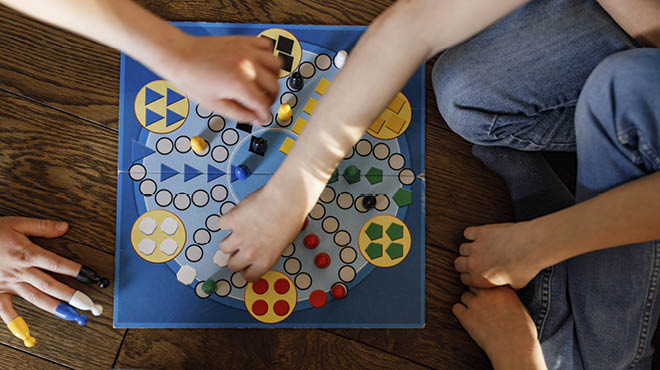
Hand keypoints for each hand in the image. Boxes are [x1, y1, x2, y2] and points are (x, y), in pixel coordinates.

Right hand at [0, 217, 80, 323]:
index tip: (89, 276)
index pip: (56, 263)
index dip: (74, 270)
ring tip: (70, 315)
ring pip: (34, 297)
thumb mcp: (16, 223)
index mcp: (26, 253)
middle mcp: (19, 271)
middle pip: (49, 284)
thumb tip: (64, 227)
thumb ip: (42, 226)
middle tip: (87, 303)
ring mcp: (7, 283)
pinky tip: (25, 332)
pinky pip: (4, 309)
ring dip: (53, 307)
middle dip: (70, 294)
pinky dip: (14, 321)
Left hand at [162, 35, 281, 123]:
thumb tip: (257, 119)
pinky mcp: (244, 41)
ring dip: (273, 78)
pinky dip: (267, 57)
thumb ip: (240, 114)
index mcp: (239, 84)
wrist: (180, 55)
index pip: (264, 104)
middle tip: (261, 104)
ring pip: (277, 66)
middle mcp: (247, 66)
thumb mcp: (215, 105)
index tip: (263, 118)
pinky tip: (259, 65)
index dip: (265, 115)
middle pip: (274, 86)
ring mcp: (247, 51)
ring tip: (262, 84)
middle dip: (270, 99)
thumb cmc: (191, 78)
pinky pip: (268, 46)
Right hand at [218, 184, 306, 281]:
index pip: (248, 276)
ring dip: (230, 239)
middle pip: (232, 265)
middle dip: (236, 256)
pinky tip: (239, 215)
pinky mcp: (232, 220)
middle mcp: (250, 253)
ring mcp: (239, 237)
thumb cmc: (290, 218)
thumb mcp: (283, 243)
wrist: (286, 198)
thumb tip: (258, 252)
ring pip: (224, 247)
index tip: (246, 264)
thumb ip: (268, 252)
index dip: (247, 269)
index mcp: (265, 261)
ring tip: (241, 229)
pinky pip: (222, 224)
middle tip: (242, 246)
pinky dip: (228, 219)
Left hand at [453, 287, 545, 369]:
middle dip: (477, 294)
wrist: (515, 346)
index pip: (487, 280)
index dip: (486, 288)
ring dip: (468, 303)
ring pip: (464, 296)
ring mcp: (476, 304)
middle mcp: (487, 293)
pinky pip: (456, 308)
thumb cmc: (522, 331)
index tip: (488, 295)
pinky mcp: (466, 317)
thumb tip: (502, 299)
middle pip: (474, 286)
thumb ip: (507, 298)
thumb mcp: (520, 307)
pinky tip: (466, 318)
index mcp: (502, 288)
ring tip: (476, 314)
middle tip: (481, 305)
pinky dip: (460, 312)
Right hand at [454, 222, 543, 288]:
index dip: (470, 276)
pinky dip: (472, 234)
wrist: (531, 247)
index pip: (464, 278)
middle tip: (474, 261)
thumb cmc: (526, 267)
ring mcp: (476, 247)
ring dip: (469, 249)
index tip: (474, 273)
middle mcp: (474, 263)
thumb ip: (504, 286)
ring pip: (462, 248)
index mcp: (480, 279)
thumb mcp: (516, 285)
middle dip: (465, 263)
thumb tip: (505, 287)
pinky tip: (479, 236)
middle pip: (458, 263)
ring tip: (478, 248)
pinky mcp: (480, 233)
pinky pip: (468, 233)